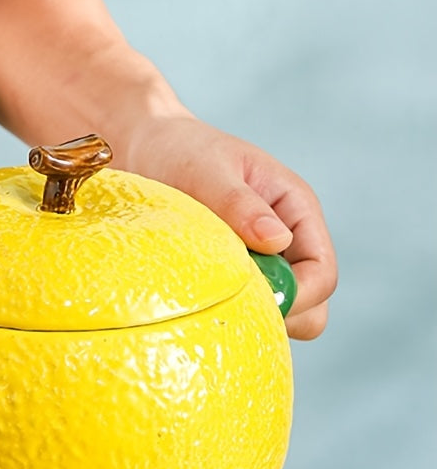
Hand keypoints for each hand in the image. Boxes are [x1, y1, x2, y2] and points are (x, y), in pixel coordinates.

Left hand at [123, 116, 337, 339]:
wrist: (145, 153)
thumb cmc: (180, 152)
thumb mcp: (209, 170)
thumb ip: (240, 204)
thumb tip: (277, 241)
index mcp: (296, 211)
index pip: (322, 274)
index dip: (299, 297)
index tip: (255, 301)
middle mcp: (287, 243)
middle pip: (312, 307)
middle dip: (281, 314)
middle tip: (227, 302)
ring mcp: (262, 265)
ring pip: (282, 316)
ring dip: (252, 316)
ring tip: (209, 295)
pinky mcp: (234, 280)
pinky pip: (246, 313)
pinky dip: (228, 315)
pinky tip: (198, 299)